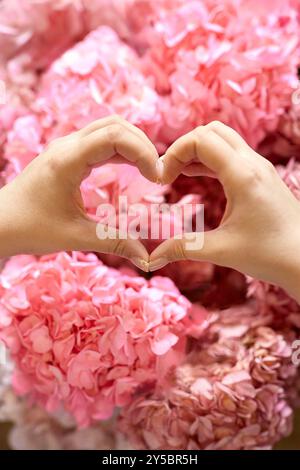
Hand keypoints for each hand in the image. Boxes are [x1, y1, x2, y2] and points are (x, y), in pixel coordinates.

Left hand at [0, 116, 158, 270]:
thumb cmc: (31, 229)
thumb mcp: (76, 237)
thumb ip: (115, 243)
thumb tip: (147, 259)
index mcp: (67, 160)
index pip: (115, 136)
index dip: (143, 152)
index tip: (157, 178)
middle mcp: (66, 145)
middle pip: (115, 125)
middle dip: (142, 144)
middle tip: (158, 173)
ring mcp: (65, 146)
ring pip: (107, 128)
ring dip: (132, 144)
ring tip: (149, 169)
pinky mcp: (66, 154)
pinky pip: (99, 140)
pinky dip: (120, 149)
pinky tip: (131, 168)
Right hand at [149, 121, 299, 301]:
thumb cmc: (270, 255)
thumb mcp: (222, 250)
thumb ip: (183, 248)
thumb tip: (151, 258)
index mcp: (243, 175)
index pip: (200, 139)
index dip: (174, 153)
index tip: (162, 180)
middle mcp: (253, 164)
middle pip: (211, 131)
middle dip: (184, 147)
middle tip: (169, 173)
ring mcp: (260, 168)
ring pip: (223, 140)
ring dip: (197, 151)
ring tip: (177, 175)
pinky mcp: (262, 177)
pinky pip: (232, 155)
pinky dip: (210, 160)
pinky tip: (196, 176)